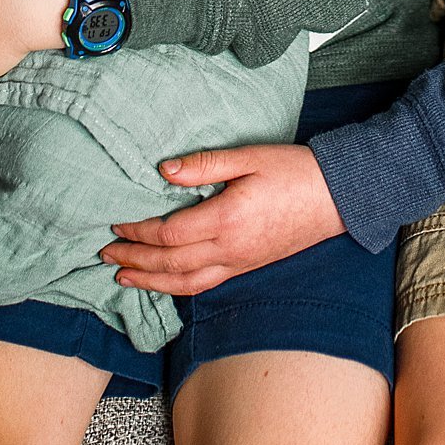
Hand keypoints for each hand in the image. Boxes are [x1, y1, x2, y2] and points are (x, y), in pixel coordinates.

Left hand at [101, 142, 342, 295]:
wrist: (339, 197)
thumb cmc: (294, 171)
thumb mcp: (248, 158)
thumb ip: (204, 166)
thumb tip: (163, 170)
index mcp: (226, 220)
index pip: (168, 235)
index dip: (137, 233)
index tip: (116, 225)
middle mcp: (230, 250)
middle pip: (170, 264)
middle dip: (135, 262)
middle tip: (106, 255)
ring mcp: (240, 263)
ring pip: (186, 283)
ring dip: (151, 282)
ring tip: (124, 277)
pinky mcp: (248, 267)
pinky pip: (206, 285)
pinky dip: (179, 287)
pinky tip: (165, 281)